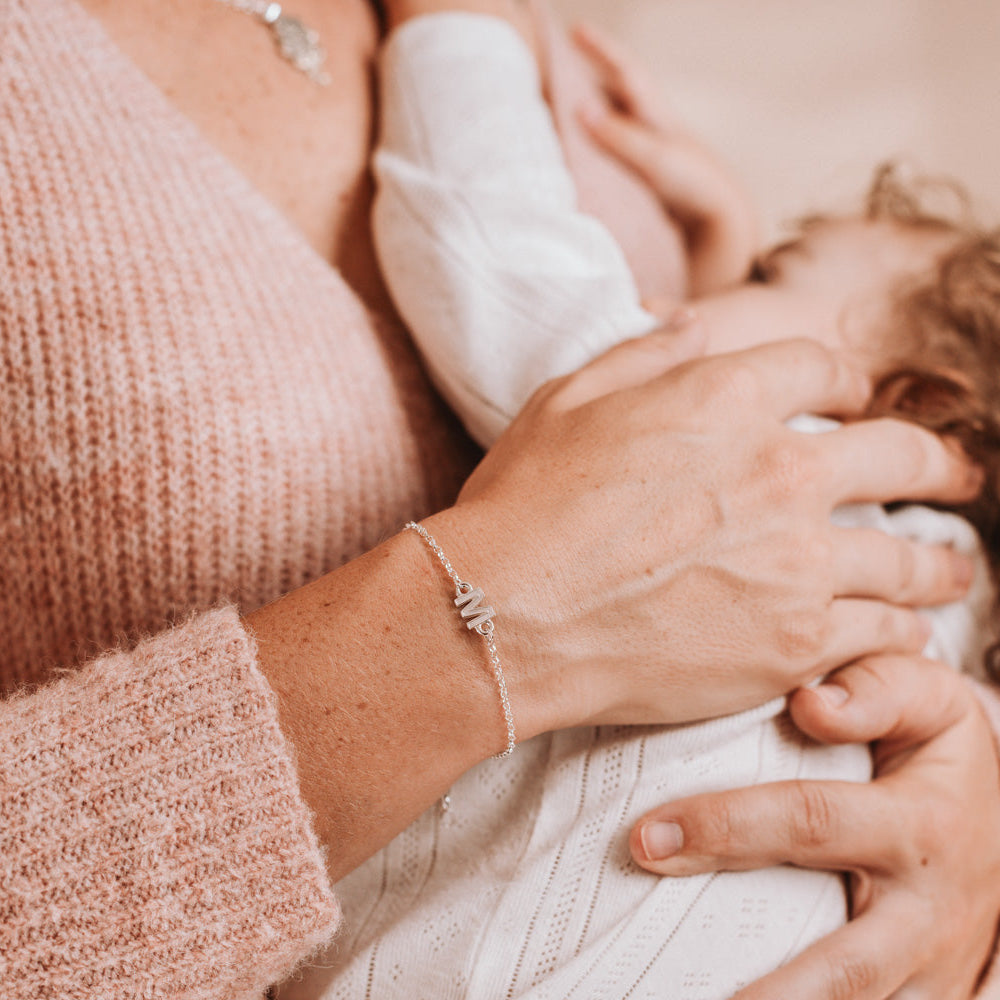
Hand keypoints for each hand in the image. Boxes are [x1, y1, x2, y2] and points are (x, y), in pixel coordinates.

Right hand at [437, 332, 978, 739]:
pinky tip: (903, 634)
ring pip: (908, 558)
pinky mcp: (793, 644)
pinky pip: (883, 634)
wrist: (503, 615)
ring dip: (939, 563)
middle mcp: (781, 469)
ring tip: (953, 571)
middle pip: (901, 455)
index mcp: (727, 397)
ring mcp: (796, 561)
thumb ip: (643, 356)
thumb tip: (694, 329)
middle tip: (958, 476)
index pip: (824, 368)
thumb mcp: (567, 399)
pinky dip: (901, 633)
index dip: (848, 378)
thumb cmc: (522, 505)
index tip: (856, 396)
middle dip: (938, 464)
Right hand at [572, 22, 757, 295]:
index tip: (576, 30)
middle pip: (616, 92)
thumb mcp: (655, 158)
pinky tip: (577, 154)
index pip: (625, 72)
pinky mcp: (643, 179)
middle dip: (591, 75)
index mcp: (657, 115)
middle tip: (560, 61)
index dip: (601, 49)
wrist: (720, 224)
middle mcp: (652, 129)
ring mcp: (648, 154)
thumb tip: (580, 107)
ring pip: (613, 123)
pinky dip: (592, 146)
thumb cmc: (694, 187)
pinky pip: (611, 153)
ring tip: (559, 106)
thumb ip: (619, 136)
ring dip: (589, 112)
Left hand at [629, 655, 999, 998]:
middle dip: (761, 988)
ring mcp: (930, 969)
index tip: (648, 838)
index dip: (726, 828)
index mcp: (919, 824)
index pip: (810, 824)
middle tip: (664, 989)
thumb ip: (874, 690)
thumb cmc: (943, 751)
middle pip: (842, 964)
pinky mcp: (924, 996)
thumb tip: (806, 703)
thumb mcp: (929, 699)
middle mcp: (928, 911)